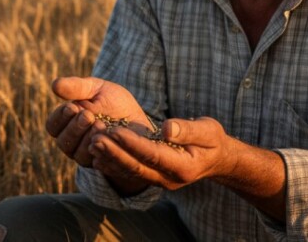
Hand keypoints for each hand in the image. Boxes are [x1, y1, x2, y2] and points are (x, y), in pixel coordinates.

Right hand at [45, 77, 149, 167]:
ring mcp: (86, 156)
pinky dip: (102, 149)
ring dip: (88, 138)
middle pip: (63, 141)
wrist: (138, 120)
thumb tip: (54, 84)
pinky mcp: (101, 165)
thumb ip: (77, 88)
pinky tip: (109, 138)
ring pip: (78, 153)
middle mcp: (72, 142)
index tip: (72, 107)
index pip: (53, 125)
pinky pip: (96, 162)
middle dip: (75, 127)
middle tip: (87, 115)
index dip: (60, 117)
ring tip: (100, 124)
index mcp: (67, 124)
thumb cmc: (114, 102)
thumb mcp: (97, 89)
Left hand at [89, 116, 237, 190]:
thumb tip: (167, 128)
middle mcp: (168, 178)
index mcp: (183, 166)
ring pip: (130, 171)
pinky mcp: (152, 176)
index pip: (152, 154)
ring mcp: (159, 180)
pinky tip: (97, 154)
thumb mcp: (208, 131)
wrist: (216, 159)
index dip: (132, 143)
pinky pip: (130, 172)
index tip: (114, 130)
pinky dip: (112, 164)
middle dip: (114, 153)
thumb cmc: (212, 141)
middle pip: (136, 166)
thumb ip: (188, 130)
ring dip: (109, 158)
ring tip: (91, 142)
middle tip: (94, 138)